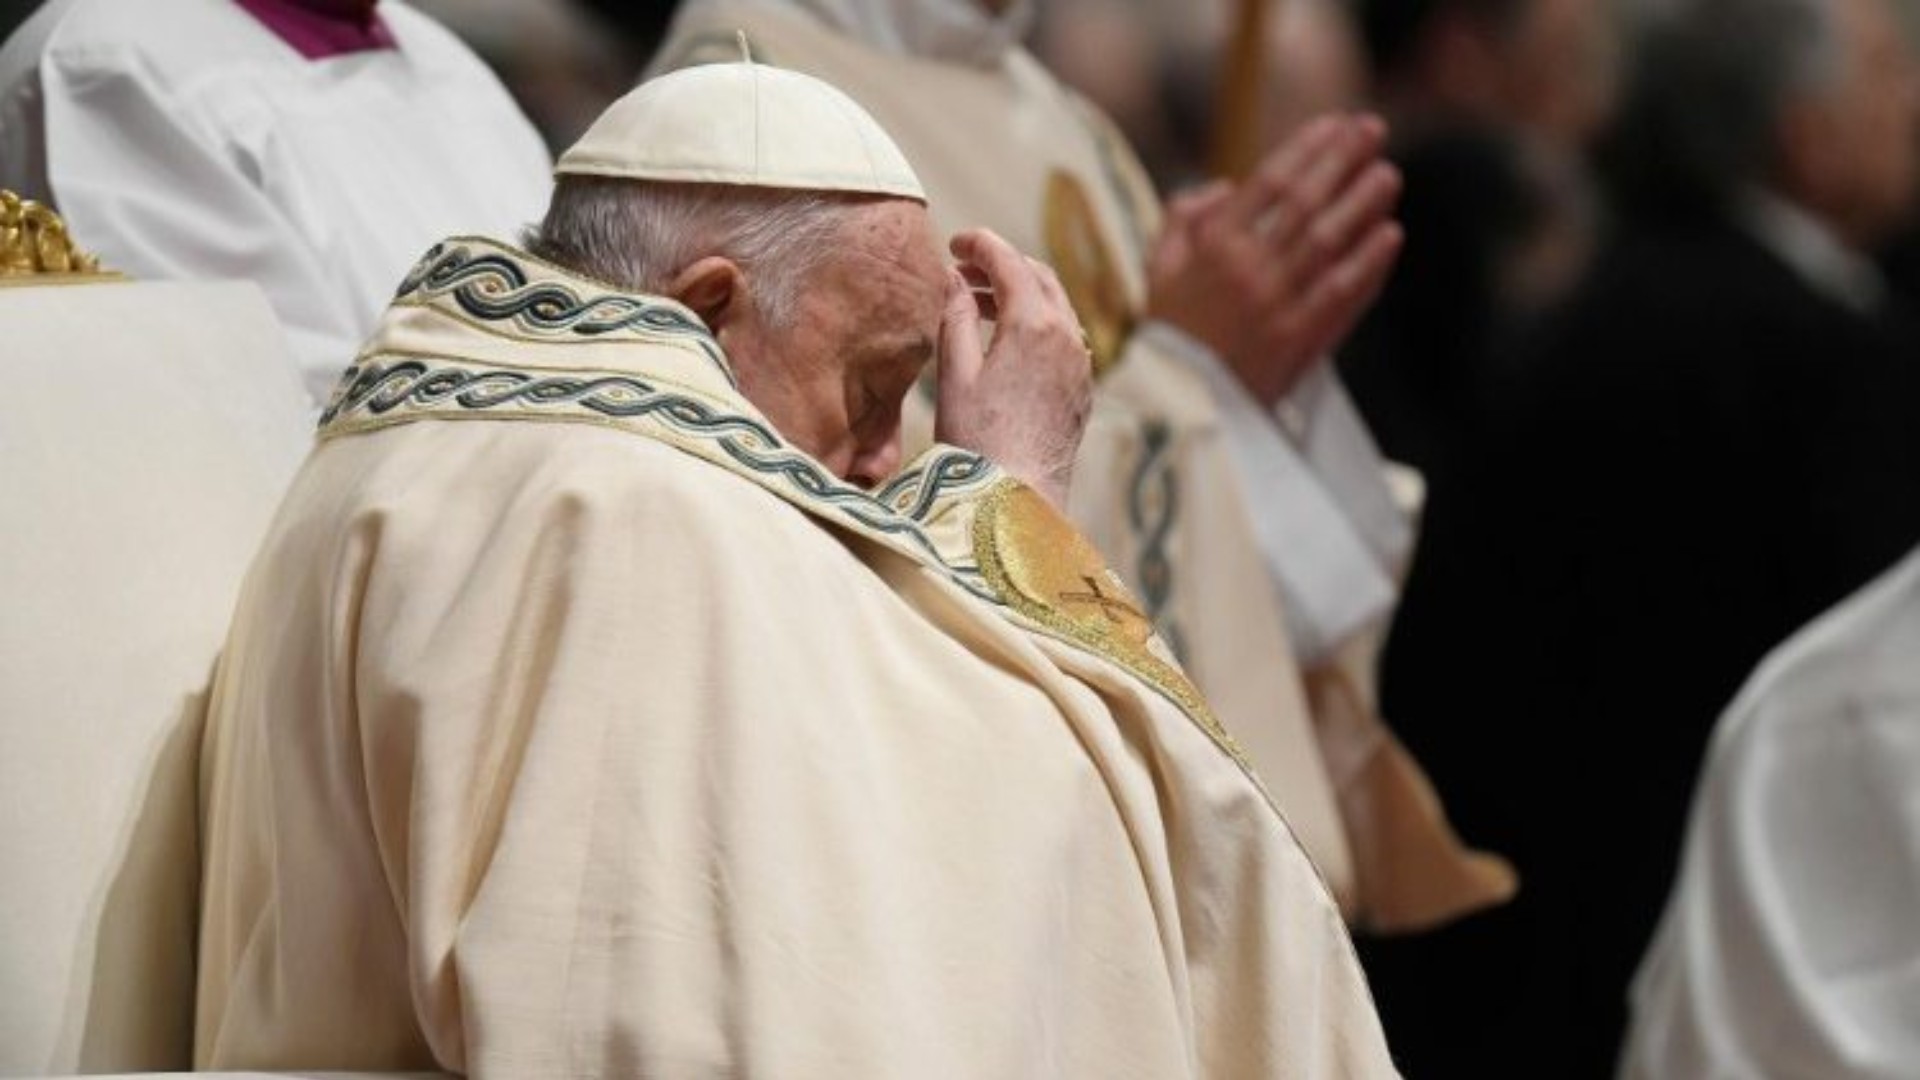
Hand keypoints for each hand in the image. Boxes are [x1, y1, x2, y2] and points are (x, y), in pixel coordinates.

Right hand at [937, 228, 1093, 509]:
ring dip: (1020, 293)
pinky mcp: (1083, 389)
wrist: (1018, 502)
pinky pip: (1064, 336)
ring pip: (1056, 306)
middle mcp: (1067, 336)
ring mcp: (1080, 364)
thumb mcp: (954, 374)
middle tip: (963, 269)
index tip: (954, 243)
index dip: (980, 245)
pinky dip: (1036, 322)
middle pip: (1038, 276)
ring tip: (979, 304)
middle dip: (1001, 264)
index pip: (1008, 261)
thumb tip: (953, 279)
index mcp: (1033, 324)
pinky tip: (1007, 340)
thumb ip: (954, 317)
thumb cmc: (977, 442)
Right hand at [1146, 113, 1404, 407]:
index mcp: (1212, 248)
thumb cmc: (1170, 334)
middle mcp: (1247, 270)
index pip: (1268, 184)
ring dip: (1362, 204)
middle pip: (1305, 203)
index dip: (1305, 149)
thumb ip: (1182, 221)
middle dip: (1342, 161)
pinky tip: (1390, 235)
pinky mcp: (1300, 341)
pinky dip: (1368, 263)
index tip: (1334, 124)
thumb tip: (1222, 187)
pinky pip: (1342, 294)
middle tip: (1374, 130)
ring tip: (1388, 176)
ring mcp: (1276, 305)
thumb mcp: (1159, 272)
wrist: (1181, 407)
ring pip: (1328, 242)